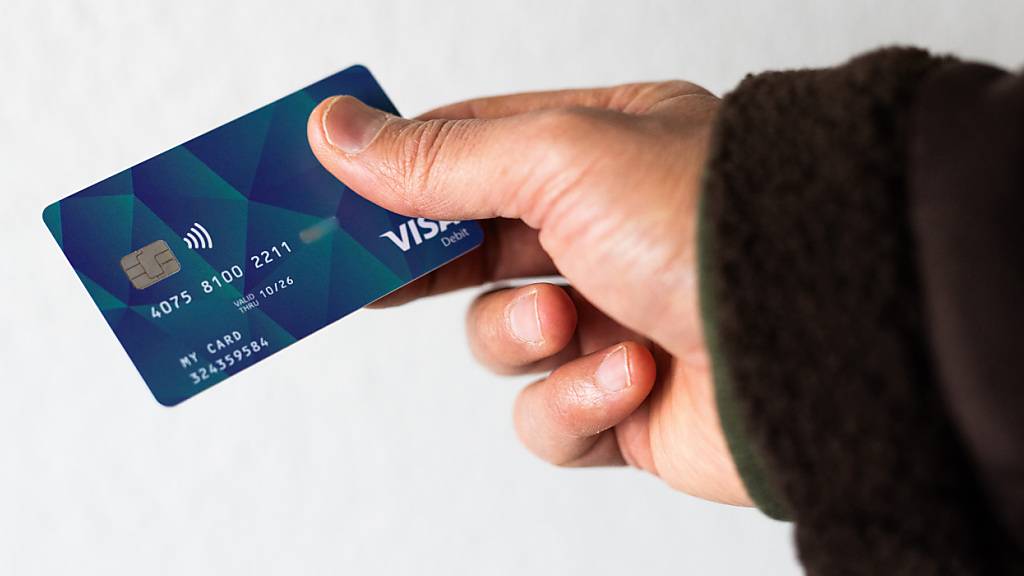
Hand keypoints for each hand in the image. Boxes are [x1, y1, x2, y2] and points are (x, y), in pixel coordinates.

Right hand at [307, 81, 750, 505]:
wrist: (822, 340)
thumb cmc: (707, 222)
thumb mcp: (560, 160)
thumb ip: (441, 158)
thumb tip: (337, 132)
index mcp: (598, 153)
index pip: (470, 153)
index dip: (397, 175)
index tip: (332, 192)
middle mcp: (605, 232)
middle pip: (472, 249)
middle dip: (426, 266)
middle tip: (368, 277)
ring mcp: (615, 318)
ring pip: (502, 340)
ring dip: (523, 337)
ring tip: (570, 324)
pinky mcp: (627, 404)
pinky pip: (550, 417)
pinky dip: (577, 400)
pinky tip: (630, 376)